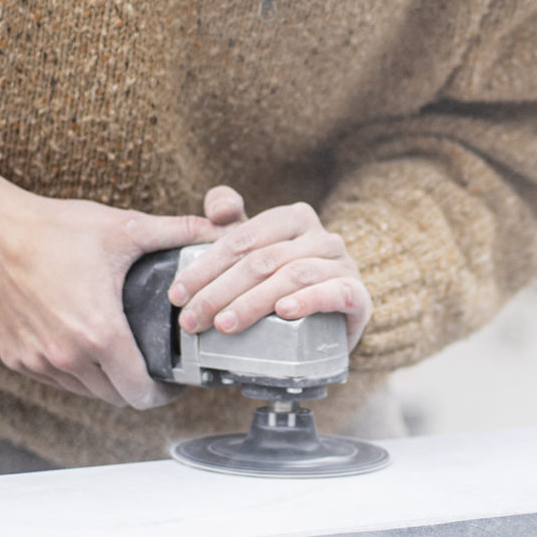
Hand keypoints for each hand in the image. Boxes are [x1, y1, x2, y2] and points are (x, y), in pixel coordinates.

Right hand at [0, 161, 215, 409]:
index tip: (172, 381)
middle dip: (137, 387)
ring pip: (84, 391)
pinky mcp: (15, 358)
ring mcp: (37, 361)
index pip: (140, 395)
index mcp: (100, 334)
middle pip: (116, 398)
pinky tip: (81, 342)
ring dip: (104, 380)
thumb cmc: (53, 229)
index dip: (163, 394)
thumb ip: (176, 232)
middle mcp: (66, 357)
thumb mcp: (123, 228)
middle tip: (149, 364)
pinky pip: (54, 378)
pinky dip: (72, 370)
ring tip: (118, 351)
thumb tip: (217, 231)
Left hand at [168, 186, 371, 350]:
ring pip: (293, 276)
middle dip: (220, 291)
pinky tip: (284, 312)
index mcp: (294, 219)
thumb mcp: (254, 255)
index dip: (205, 266)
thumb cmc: (283, 288)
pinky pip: (336, 293)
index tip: (177, 295)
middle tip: (192, 320)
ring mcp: (344, 264)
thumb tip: (220, 208)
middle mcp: (322, 236)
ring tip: (225, 324)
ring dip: (254, 302)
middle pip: (263, 260)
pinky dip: (309, 300)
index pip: (243, 238)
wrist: (327, 328)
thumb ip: (232, 227)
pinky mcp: (359, 295)